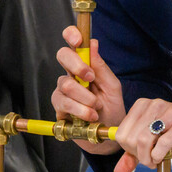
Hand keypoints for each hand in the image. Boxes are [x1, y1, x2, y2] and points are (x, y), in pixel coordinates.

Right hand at [52, 26, 129, 171]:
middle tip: (90, 79)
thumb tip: (93, 43)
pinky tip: (89, 116)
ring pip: (66, 84)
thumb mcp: (113, 87)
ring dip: (85, 97)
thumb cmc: (112, 110)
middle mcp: (71, 75)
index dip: (71, 35)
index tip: (77, 40)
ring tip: (96, 108)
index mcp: (86, 65)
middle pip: (62, 56)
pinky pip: (63, 103)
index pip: (73, 43)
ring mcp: (63, 90)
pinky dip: (80, 110)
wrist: (107, 136)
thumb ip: (102, 67)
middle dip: (77, 66)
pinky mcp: (58, 107)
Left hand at [114, 98, 171, 167]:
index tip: (138, 153)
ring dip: (147, 158)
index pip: (121, 132)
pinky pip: (162, 144)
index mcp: (142, 106)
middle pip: (130, 138)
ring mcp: (168, 113)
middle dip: (137, 155)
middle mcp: (154, 105)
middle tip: (148, 159)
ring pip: (143, 140)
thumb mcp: (152, 140)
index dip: (127, 149)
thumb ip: (133, 154)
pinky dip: (159, 156)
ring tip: (154, 161)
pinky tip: (163, 157)